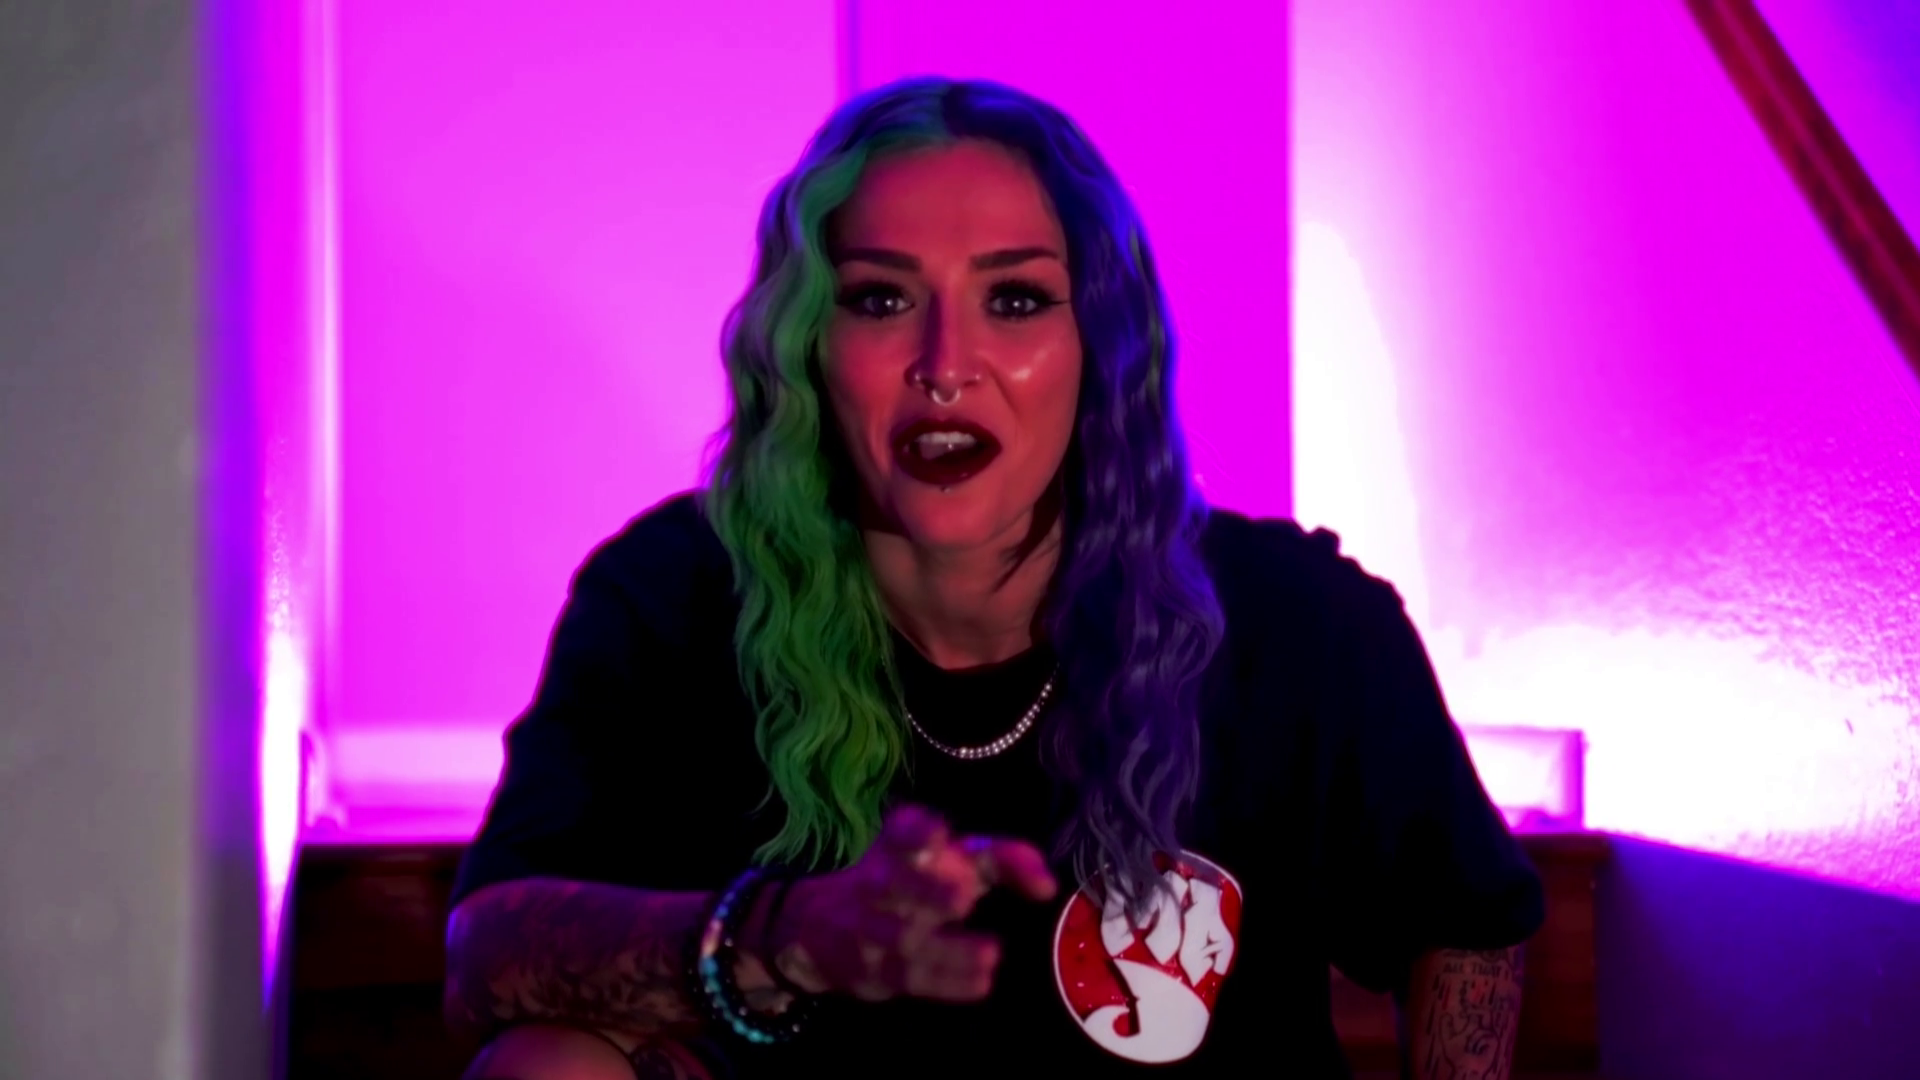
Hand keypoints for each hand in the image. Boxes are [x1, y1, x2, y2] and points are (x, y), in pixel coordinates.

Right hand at [761, 805, 1056, 1002]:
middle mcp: (876, 886)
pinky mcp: (872, 973)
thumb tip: (1046, 884)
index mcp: (893, 850)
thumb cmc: (902, 886)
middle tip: (962, 896)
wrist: (813, 931)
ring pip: (904, 942)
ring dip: (947, 949)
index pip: (900, 834)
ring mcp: (869, 933)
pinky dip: (946, 983)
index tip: (936, 832)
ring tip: (989, 953)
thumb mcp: (941, 860)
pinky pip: (908, 981)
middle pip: (895, 887)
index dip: (916, 832)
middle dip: (926, 890)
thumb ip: (997, 861)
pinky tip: (980, 982)